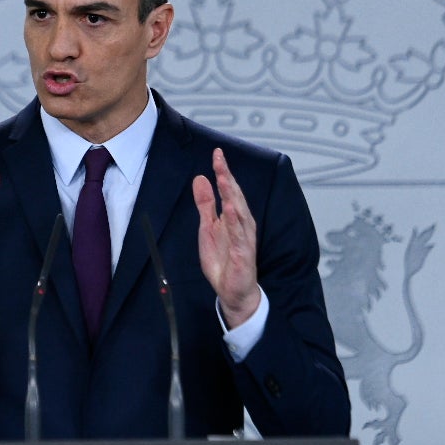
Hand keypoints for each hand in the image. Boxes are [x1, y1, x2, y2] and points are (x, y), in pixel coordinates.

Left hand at [192, 147, 260, 327]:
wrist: (233, 291)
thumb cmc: (224, 260)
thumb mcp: (207, 228)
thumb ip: (205, 204)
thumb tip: (201, 178)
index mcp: (233, 216)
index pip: (229, 190)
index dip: (223, 171)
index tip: (217, 154)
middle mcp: (241, 224)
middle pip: (235, 196)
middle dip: (227, 177)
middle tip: (220, 160)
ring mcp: (244, 238)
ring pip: (239, 212)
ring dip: (232, 195)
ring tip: (225, 178)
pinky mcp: (244, 253)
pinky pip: (240, 235)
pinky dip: (235, 221)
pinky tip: (230, 209)